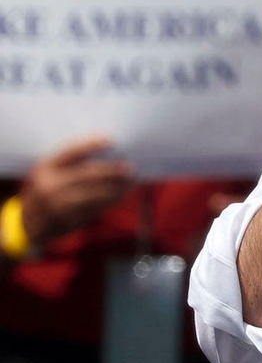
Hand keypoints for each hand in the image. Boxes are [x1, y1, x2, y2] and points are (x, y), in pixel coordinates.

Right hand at [20, 136, 134, 245]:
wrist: (28, 223)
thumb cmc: (45, 190)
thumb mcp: (48, 172)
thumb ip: (70, 163)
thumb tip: (107, 152)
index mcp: (45, 167)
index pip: (70, 152)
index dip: (91, 144)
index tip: (111, 139)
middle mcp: (49, 184)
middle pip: (88, 174)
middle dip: (112, 170)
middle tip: (130, 167)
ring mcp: (58, 204)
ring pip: (95, 194)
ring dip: (116, 188)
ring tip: (131, 182)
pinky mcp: (68, 219)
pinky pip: (95, 208)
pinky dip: (111, 201)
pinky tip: (121, 195)